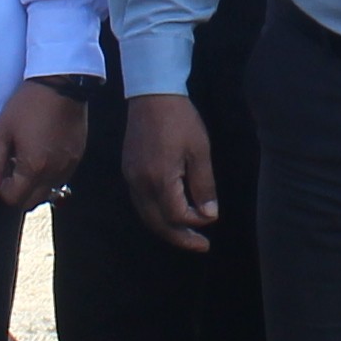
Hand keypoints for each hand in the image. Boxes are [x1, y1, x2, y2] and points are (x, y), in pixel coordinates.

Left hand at [0, 79, 90, 211]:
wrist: (61, 84)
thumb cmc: (28, 105)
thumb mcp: (1, 133)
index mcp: (33, 167)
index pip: (13, 200)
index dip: (1, 188)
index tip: (0, 170)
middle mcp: (54, 172)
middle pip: (31, 201)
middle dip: (17, 191)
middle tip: (11, 167)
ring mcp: (69, 166)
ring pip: (48, 192)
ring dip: (34, 184)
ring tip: (27, 158)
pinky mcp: (77, 157)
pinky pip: (61, 178)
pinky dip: (49, 174)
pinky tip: (43, 152)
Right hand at [124, 91, 219, 251]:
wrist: (152, 95)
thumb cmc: (180, 120)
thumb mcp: (200, 152)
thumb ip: (204, 186)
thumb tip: (209, 215)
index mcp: (160, 180)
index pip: (177, 216)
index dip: (196, 222)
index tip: (212, 218)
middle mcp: (140, 184)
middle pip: (158, 224)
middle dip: (180, 238)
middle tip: (201, 246)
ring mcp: (131, 178)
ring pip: (147, 216)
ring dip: (167, 229)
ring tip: (188, 235)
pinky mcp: (128, 171)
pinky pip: (141, 203)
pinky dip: (156, 214)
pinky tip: (170, 214)